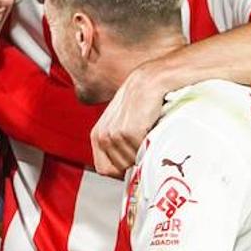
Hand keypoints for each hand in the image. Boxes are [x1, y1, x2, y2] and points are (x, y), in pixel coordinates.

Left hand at [91, 62, 166, 177]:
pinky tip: (153, 129)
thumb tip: (127, 170)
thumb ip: (118, 144)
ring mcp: (115, 134)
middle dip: (134, 161)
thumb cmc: (142, 102)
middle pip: (119, 168)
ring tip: (149, 132)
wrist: (153, 80)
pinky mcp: (129, 132)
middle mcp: (102, 135)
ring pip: (131, 162)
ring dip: (144, 151)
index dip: (121, 169)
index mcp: (98, 135)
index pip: (104, 169)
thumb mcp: (122, 123)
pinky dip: (151, 145)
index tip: (135, 160)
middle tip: (146, 142)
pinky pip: (142, 153)